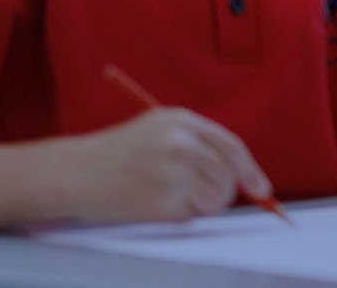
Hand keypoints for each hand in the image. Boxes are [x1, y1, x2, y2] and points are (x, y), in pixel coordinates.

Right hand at [66, 108, 271, 222]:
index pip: (232, 148)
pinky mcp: (161, 203)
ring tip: (173, 195)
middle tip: (197, 193)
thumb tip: (246, 176)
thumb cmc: (121, 152)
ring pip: (216, 200)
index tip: (262, 189)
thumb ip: (200, 144)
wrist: (75, 172)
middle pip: (229, 176)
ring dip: (203, 205)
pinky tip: (153, 202)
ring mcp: (171, 173)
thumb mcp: (160, 129)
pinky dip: (180, 215)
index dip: (250, 170)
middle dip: (223, 191)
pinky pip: (191, 216)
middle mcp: (180, 144)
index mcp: (181, 120)